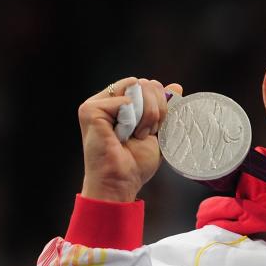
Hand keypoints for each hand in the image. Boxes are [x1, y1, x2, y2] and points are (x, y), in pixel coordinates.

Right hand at [78, 77, 183, 201]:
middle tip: (146, 133)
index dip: (160, 104)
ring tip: (137, 134)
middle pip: (145, 83)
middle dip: (156, 108)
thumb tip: (175, 87)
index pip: (148, 85)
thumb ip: (164, 108)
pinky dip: (131, 120)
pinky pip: (125, 101)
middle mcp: (107, 101)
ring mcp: (96, 104)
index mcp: (121, 104)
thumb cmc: (136, 163)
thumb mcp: (158, 131)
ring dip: (146, 113)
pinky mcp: (89, 110)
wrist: (121, 183)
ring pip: (136, 85)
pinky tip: (123, 136)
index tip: (156, 129)